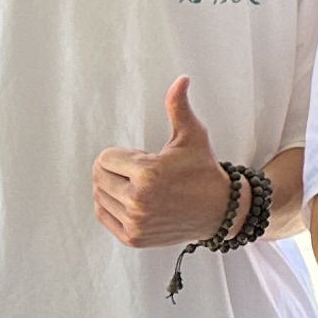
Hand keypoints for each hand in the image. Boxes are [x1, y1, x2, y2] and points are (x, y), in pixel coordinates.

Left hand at [93, 79, 232, 248]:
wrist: (220, 211)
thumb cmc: (203, 170)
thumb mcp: (192, 136)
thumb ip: (178, 108)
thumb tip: (181, 80)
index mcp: (148, 174)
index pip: (104, 158)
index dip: (121, 154)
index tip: (141, 158)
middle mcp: (138, 201)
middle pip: (98, 177)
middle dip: (113, 170)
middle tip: (136, 172)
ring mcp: (135, 222)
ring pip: (99, 196)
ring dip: (111, 188)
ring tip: (136, 186)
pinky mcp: (133, 237)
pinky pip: (103, 216)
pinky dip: (110, 206)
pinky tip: (131, 200)